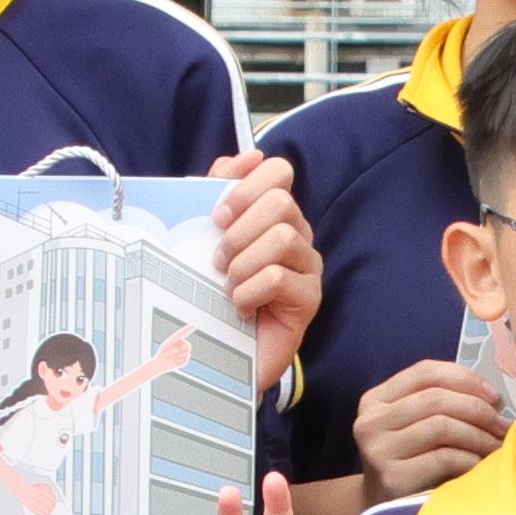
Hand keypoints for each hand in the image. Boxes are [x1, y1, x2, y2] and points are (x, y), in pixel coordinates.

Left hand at [208, 151, 322, 362]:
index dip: (246, 185)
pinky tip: (241, 307)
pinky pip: (279, 278)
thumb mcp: (206, 241)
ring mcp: (308, 267)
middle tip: (218, 259)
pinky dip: (249, 292)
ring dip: (244, 263)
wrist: (219, 355)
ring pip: (283, 238)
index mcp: (273, 215)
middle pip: (281, 203)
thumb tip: (237, 159)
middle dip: (240, 230)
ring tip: (229, 286)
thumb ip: (217, 197)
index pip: (278, 172)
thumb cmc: (213, 296)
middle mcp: (297, 235)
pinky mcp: (309, 299)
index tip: (219, 215)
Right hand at [349, 355, 505, 499]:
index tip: (494, 397)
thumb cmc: (411, 466)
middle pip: (436, 398)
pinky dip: (471, 458)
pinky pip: (443, 457)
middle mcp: (370, 422)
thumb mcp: (415, 428)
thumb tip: (493, 399)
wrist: (383, 514)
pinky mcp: (392, 478)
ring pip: (441, 426)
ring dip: (479, 435)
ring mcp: (378, 451)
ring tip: (498, 447)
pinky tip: (483, 466)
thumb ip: (440, 405)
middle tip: (503, 426)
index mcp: (375, 400)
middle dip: (478, 409)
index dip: (465, 378)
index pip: (425, 372)